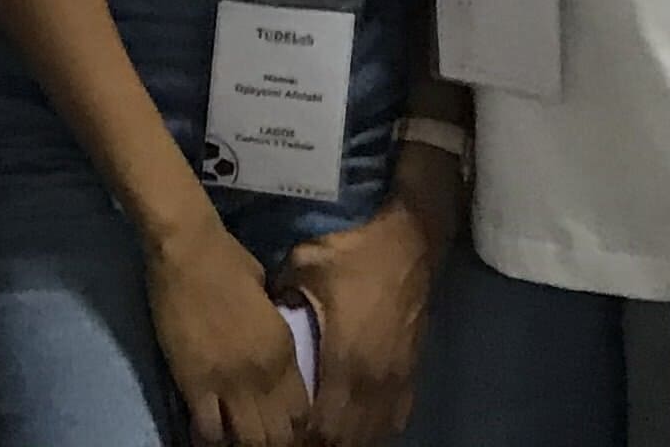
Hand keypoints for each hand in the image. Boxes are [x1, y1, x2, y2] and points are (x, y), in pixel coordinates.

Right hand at [144, 211, 313, 446]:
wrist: (189, 250)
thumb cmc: (230, 262)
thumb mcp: (269, 299)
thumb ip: (274, 332)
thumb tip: (273, 351)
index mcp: (284, 350)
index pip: (302, 412)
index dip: (296, 429)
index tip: (285, 430)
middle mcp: (262, 374)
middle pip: (278, 435)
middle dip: (273, 442)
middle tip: (262, 437)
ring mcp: (228, 382)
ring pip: (247, 441)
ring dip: (244, 443)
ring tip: (237, 437)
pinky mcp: (194, 384)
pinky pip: (208, 431)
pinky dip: (212, 438)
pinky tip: (211, 430)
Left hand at [274, 201, 443, 446]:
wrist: (410, 243)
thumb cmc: (356, 254)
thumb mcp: (305, 263)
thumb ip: (279, 294)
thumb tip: (258, 314)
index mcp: (345, 359)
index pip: (323, 425)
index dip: (302, 437)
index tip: (285, 431)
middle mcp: (372, 379)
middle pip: (347, 438)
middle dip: (322, 443)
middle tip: (301, 435)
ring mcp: (395, 379)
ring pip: (373, 432)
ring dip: (349, 438)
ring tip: (326, 434)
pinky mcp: (411, 372)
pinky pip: (395, 417)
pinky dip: (376, 427)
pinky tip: (360, 423)